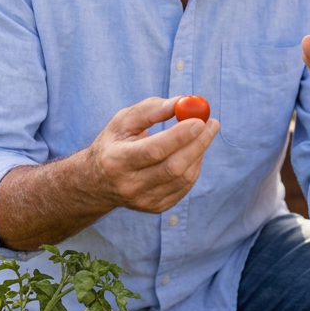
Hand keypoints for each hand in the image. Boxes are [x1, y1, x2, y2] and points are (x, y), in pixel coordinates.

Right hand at [87, 96, 219, 213]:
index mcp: (116, 161)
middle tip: (212, 123)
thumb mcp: (123, 121)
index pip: (153, 151)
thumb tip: (181, 103)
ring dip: (198, 153)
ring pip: (183, 177)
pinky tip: (191, 152)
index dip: (179, 136)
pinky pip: (184, 186)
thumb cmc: (114, 143)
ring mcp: (144, 200)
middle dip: (198, 144)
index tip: (199, 120)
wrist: (97, 182)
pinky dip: (194, 166)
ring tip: (201, 134)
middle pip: (173, 168)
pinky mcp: (157, 207)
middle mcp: (129, 185)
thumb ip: (151, 109)